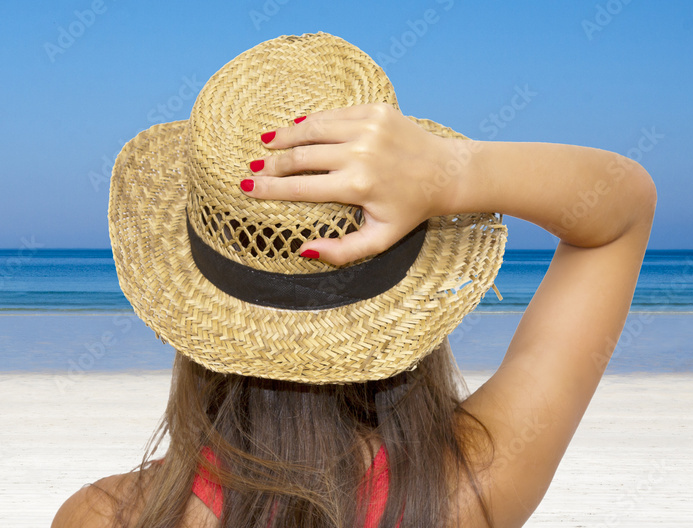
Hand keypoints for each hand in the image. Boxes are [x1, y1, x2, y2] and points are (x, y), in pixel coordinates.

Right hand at [241, 103, 464, 265]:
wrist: (445, 173)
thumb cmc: (409, 210)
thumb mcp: (379, 240)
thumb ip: (341, 252)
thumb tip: (303, 251)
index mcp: (357, 187)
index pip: (300, 187)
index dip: (269, 188)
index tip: (247, 186)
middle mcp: (360, 153)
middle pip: (301, 157)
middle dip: (272, 164)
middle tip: (254, 168)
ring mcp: (368, 128)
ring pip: (312, 129)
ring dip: (286, 137)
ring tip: (267, 143)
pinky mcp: (375, 110)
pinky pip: (333, 115)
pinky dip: (312, 121)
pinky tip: (296, 127)